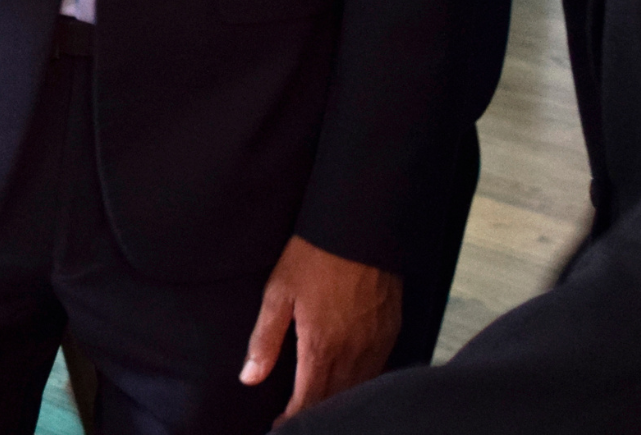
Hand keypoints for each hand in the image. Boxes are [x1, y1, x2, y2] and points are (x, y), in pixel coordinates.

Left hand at [241, 234, 400, 423]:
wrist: (358, 226)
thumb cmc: (314, 256)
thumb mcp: (278, 293)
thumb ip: (264, 340)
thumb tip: (249, 378)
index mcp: (322, 347)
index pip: (308, 402)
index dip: (293, 419)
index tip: (280, 426)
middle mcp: (353, 353)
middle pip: (335, 401)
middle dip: (315, 413)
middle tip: (297, 416)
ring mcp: (376, 344)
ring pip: (358, 389)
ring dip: (338, 399)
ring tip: (319, 402)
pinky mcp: (391, 332)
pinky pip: (378, 371)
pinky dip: (361, 383)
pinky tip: (348, 380)